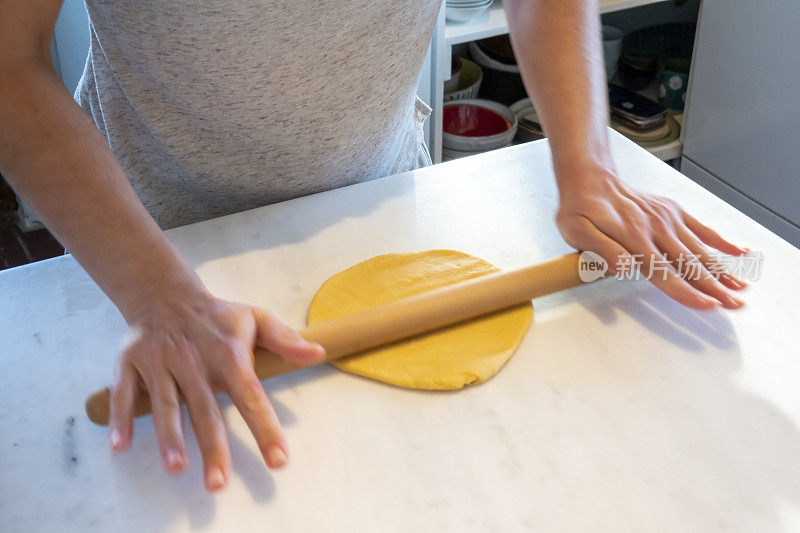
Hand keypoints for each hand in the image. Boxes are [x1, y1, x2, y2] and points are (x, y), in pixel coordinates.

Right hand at [108, 285, 324, 491]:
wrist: (165, 294)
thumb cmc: (217, 316)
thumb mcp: (256, 318)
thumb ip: (285, 339)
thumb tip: (317, 353)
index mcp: (228, 354)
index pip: (251, 395)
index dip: (264, 428)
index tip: (278, 460)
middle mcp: (194, 361)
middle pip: (205, 410)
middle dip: (212, 448)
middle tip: (218, 484)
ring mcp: (160, 363)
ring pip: (164, 403)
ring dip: (168, 437)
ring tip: (176, 468)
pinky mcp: (131, 364)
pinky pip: (123, 393)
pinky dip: (119, 418)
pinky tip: (120, 446)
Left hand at [555, 166, 748, 309]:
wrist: (589, 178)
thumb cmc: (580, 209)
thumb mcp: (576, 231)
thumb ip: (600, 250)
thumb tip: (623, 268)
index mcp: (634, 238)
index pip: (664, 272)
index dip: (686, 292)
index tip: (708, 305)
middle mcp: (656, 228)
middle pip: (689, 264)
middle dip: (714, 287)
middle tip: (735, 305)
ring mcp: (667, 218)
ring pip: (700, 249)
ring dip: (722, 269)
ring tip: (741, 287)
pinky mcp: (672, 210)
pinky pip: (701, 227)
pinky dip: (722, 240)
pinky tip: (740, 251)